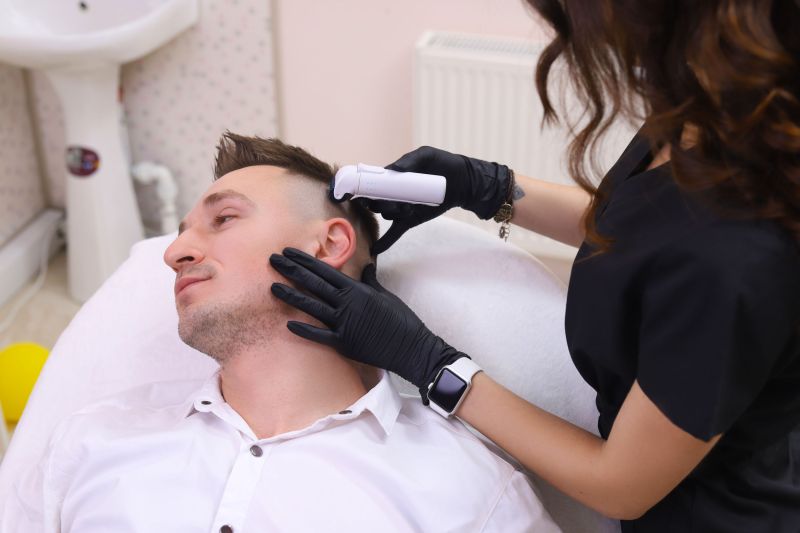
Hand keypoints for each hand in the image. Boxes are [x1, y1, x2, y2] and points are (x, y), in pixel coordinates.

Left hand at [269, 247, 467, 400]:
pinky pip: (319, 335)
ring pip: (311, 306)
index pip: (325, 270)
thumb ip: (370, 281)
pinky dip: (304, 329)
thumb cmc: (400, 319)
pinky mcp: (344, 343)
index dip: (305, 260)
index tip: (289, 252)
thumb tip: (365, 267)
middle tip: (273, 260)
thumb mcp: (385, 295)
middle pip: (314, 283)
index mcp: (357, 289)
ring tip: (273, 287)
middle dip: (292, 270)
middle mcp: (347, 303)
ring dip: (291, 295)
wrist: (410, 347)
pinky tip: (288, 323)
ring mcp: (344, 323)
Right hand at [359, 146, 511, 253]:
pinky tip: (376, 250)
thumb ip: (410, 160)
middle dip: (380, 204)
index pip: (371, 183)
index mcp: (392, 177)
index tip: (350, 193)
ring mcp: (400, 208)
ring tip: (409, 208)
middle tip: (398, 201)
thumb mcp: (427, 156)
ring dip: (393, 214)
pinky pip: (394, 233)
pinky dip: (385, 242)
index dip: (359, 188)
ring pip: (387, 215)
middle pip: (376, 202)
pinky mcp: (409, 220)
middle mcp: (392, 193)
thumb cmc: (442, 164)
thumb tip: (394, 170)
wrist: (462, 182)